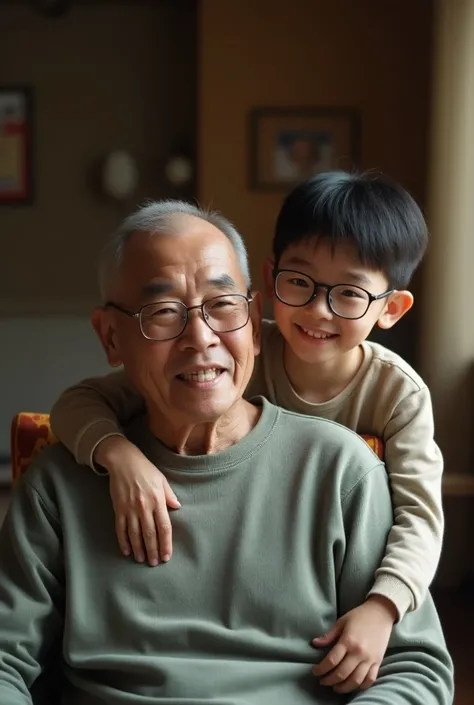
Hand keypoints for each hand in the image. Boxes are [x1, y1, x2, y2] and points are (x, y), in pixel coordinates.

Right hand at [95, 436, 180, 565]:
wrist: (124, 461)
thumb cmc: (146, 470)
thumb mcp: (162, 480)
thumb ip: (169, 495)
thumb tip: (177, 507)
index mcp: (158, 500)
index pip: (164, 527)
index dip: (165, 543)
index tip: (166, 556)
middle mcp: (144, 507)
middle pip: (150, 534)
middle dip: (152, 550)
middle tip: (154, 563)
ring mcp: (130, 509)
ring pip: (135, 534)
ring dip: (139, 549)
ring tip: (142, 560)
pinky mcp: (119, 509)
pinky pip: (121, 529)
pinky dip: (123, 541)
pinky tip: (127, 550)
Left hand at [311, 595, 396, 693]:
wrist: (381, 613)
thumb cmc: (359, 616)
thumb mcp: (341, 621)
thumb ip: (329, 635)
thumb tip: (314, 644)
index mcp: (348, 641)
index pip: (332, 660)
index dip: (321, 669)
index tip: (315, 672)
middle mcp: (359, 652)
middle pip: (342, 673)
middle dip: (329, 680)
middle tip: (322, 681)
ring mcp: (370, 659)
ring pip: (355, 680)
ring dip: (344, 687)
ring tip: (335, 687)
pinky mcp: (378, 662)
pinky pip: (370, 680)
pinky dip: (361, 687)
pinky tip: (352, 686)